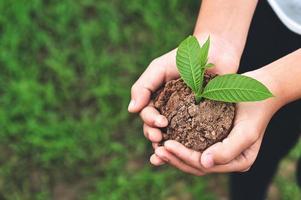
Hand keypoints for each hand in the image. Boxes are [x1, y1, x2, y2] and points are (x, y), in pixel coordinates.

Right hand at [129, 34, 240, 164]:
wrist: (215, 51)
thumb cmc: (185, 58)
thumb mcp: (159, 68)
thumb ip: (143, 87)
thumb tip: (131, 110)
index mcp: (157, 99)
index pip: (147, 115)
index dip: (150, 122)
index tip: (161, 123)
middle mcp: (169, 110)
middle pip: (156, 129)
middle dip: (155, 136)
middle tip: (160, 139)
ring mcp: (186, 116)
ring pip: (173, 136)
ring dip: (167, 145)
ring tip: (169, 150)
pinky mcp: (204, 120)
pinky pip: (195, 135)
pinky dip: (189, 145)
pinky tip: (188, 151)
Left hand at [150, 69, 283, 174]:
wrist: (259, 91)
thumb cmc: (254, 109)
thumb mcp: (247, 131)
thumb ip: (228, 150)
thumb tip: (205, 164)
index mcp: (237, 162)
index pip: (204, 165)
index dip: (184, 157)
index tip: (166, 145)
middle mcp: (226, 159)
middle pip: (195, 166)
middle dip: (174, 159)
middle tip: (156, 150)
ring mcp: (218, 149)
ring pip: (191, 157)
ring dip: (173, 154)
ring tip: (156, 146)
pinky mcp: (211, 137)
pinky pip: (192, 144)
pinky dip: (178, 143)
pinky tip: (163, 138)